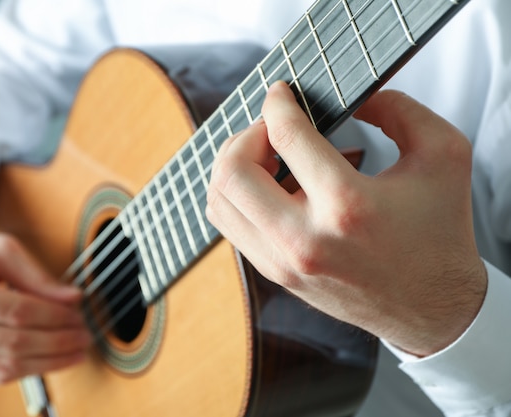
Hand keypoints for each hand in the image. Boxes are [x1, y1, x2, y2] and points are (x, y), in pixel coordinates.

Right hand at [0, 214, 90, 382]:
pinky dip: (26, 370)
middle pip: (15, 344)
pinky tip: (49, 360)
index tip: (80, 316)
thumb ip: (37, 275)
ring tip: (75, 353)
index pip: (18, 313)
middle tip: (85, 337)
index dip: (56, 318)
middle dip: (58, 343)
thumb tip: (73, 297)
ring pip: (6, 367)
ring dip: (48, 363)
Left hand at [206, 81, 486, 356]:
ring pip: (219, 201)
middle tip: (269, 130)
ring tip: (268, 156)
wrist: (433, 310)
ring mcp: (283, 262)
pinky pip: (231, 225)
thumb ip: (399, 109)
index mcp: (347, 205)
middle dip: (244, 136)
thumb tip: (355, 95)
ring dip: (234, 166)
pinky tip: (273, 186)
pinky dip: (239, 195)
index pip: (286, 137)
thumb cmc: (441, 232)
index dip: (277, 103)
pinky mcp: (276, 274)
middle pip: (232, 172)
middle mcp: (305, 239)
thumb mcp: (444, 155)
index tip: (280, 92)